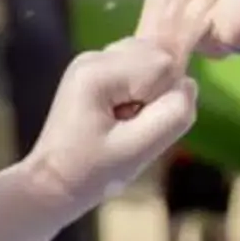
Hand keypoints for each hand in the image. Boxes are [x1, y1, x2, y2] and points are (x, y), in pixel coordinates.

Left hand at [20, 37, 197, 213]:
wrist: (52, 184)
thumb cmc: (90, 174)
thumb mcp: (139, 150)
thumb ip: (174, 114)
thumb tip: (187, 84)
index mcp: (97, 72)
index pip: (165, 66)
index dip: (161, 101)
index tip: (131, 129)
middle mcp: (94, 56)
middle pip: (160, 57)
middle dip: (155, 95)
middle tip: (124, 128)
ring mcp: (94, 60)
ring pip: (153, 61)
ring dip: (148, 93)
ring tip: (119, 123)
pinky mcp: (98, 70)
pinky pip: (141, 70)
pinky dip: (139, 92)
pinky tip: (117, 116)